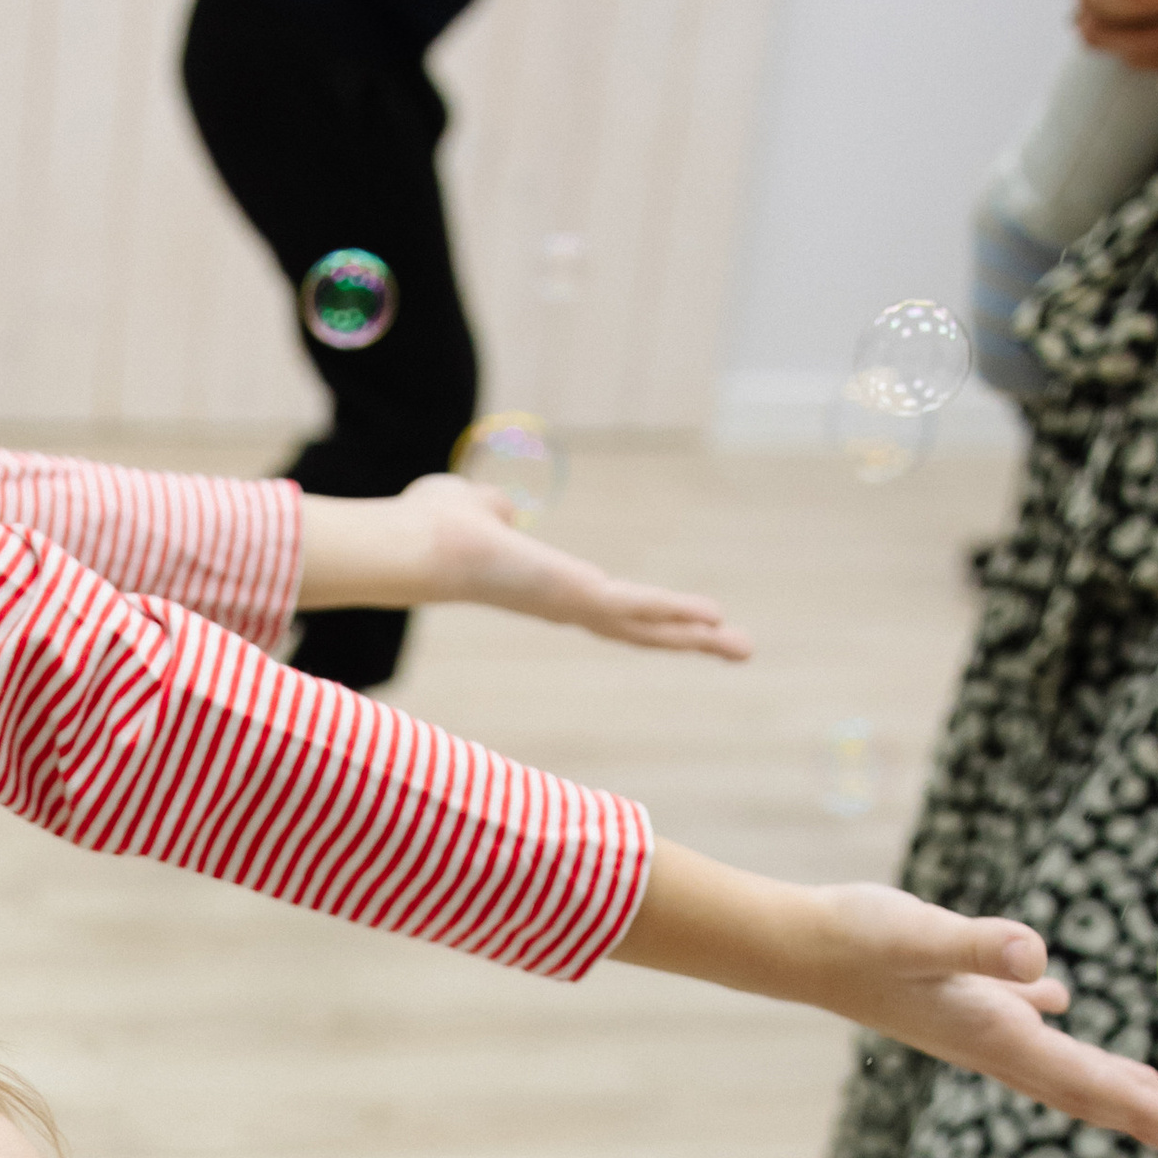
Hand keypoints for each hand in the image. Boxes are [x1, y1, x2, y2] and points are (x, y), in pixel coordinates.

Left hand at [298, 475, 749, 661]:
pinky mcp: (577, 597)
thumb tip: (497, 509)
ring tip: (742, 648)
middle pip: (639, 629)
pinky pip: (638, 607)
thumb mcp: (473, 508)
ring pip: (647, 628)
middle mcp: (564, 605)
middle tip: (735, 649)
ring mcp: (572, 606)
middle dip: (687, 640)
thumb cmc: (430, 527)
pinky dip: (677, 614)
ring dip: (697, 638)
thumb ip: (492, 509)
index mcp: (545, 587)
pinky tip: (715, 621)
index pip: (607, 607)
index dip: (646, 615)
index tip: (678, 624)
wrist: (415, 547)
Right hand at [618, 847, 1157, 1157]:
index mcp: (990, 1032)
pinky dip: (1050, 1023)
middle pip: (1072, 1086)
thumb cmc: (854, 939)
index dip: (1137, 1108)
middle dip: (1131, 1113)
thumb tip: (1034, 958)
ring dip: (1096, 1079)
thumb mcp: (919, 935)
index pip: (1079, 1079)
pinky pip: (1016, 1018)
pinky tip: (1058, 1001)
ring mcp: (968, 1021)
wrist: (794, 945)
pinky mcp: (953, 994)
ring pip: (1049, 1059)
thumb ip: (975, 945)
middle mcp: (984, 1038)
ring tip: (1143, 1091)